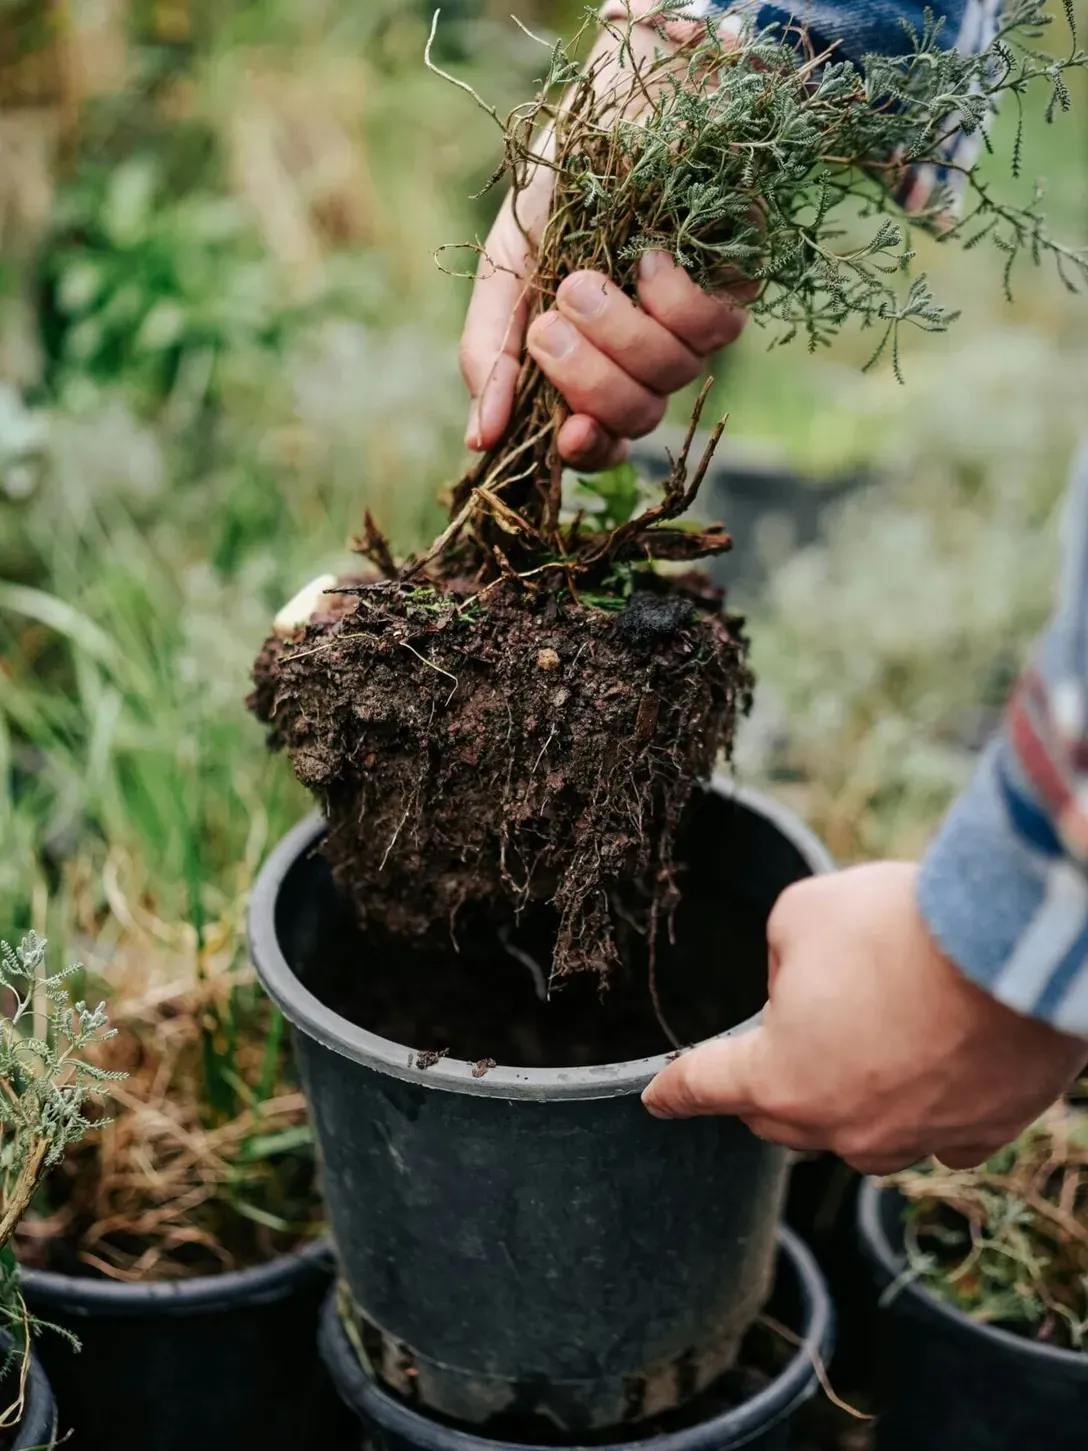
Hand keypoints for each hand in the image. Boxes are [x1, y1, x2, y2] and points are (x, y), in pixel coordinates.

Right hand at [458, 26, 752, 472]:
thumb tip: (480, 439)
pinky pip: (714, 329)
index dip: (591, 451)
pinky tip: (648, 259)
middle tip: (551, 326)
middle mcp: (643, 358)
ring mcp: (690, 327)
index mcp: (588, 367)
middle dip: (591, 383)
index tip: (570, 435)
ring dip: (620, 335)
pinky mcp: (735, 287)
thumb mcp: (506, 270)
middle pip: (635, 418)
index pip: (602, 442)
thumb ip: (489, 353)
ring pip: (671, 376)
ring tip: (583, 280)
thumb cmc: (556, 193)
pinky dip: (673, 300)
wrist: (613, 104)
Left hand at [642, 862, 1087, 1172]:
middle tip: (790, 1028)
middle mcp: (841, 1127)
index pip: (706, 1085)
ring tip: (871, 1034)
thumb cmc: (896, 925)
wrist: (1013, 950)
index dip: (675, 1089)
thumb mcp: (800, 914)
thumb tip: (800, 986)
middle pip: (779, 1117)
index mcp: (779, 1078)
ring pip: (858, 1131)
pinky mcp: (979, 1135)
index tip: (657, 1099)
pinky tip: (933, 1064)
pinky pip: (933, 1134)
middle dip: (768, 1082)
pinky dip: (923, 1105)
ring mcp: (913, 1140)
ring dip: (848, 1094)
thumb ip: (779, 958)